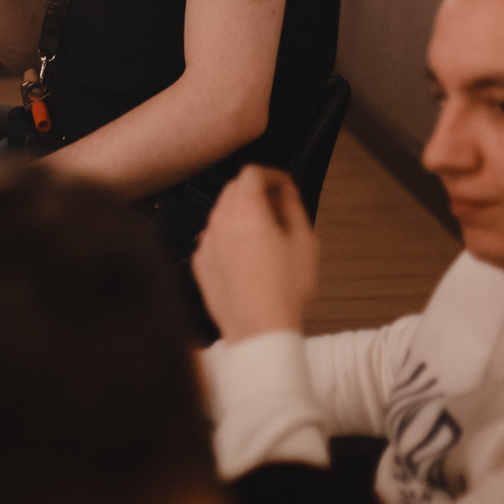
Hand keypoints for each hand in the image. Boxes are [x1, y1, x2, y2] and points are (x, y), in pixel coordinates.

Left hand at [191, 165, 319, 342]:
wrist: (259, 331)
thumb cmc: (285, 289)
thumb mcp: (304, 241)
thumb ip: (293, 206)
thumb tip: (286, 191)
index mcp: (246, 209)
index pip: (252, 172)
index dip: (272, 175)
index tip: (284, 186)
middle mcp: (220, 220)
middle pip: (234, 189)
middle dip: (256, 192)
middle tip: (277, 209)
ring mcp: (205, 242)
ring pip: (221, 214)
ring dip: (240, 215)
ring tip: (264, 237)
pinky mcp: (199, 264)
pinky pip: (212, 239)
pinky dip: (227, 239)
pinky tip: (245, 259)